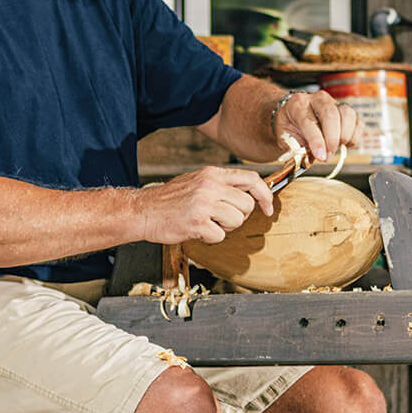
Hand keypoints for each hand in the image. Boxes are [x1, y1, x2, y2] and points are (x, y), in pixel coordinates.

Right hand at [135, 167, 273, 245]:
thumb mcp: (197, 181)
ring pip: (238, 220)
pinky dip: (211, 238)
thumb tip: (251, 192)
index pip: (252, 179)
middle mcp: (210, 186)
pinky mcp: (197, 222)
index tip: (268, 208)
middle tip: (222, 218)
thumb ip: (222, 184)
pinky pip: (221, 235)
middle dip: (240, 216)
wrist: (144, 211)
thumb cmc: (170, 200)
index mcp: (212, 174)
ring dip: (226, 227)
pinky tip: (198, 230)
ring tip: (207, 223)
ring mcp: (204, 203)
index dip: (265, 195)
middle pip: (248, 204)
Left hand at [275, 89, 359, 162]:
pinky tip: (345, 145)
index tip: (321, 156)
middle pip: (330, 115)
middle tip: (328, 156)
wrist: (294, 116)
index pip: (309, 121)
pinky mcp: (346, 112)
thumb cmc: (290, 128)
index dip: (316, 141)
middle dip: (332, 139)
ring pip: (347, 114)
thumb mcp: (285, 138)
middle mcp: (317, 99)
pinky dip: (354, 137)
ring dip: (345, 136)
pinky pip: (357, 122)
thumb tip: (309, 158)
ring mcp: (334, 103)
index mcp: (298, 104)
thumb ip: (295, 147)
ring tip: (336, 149)